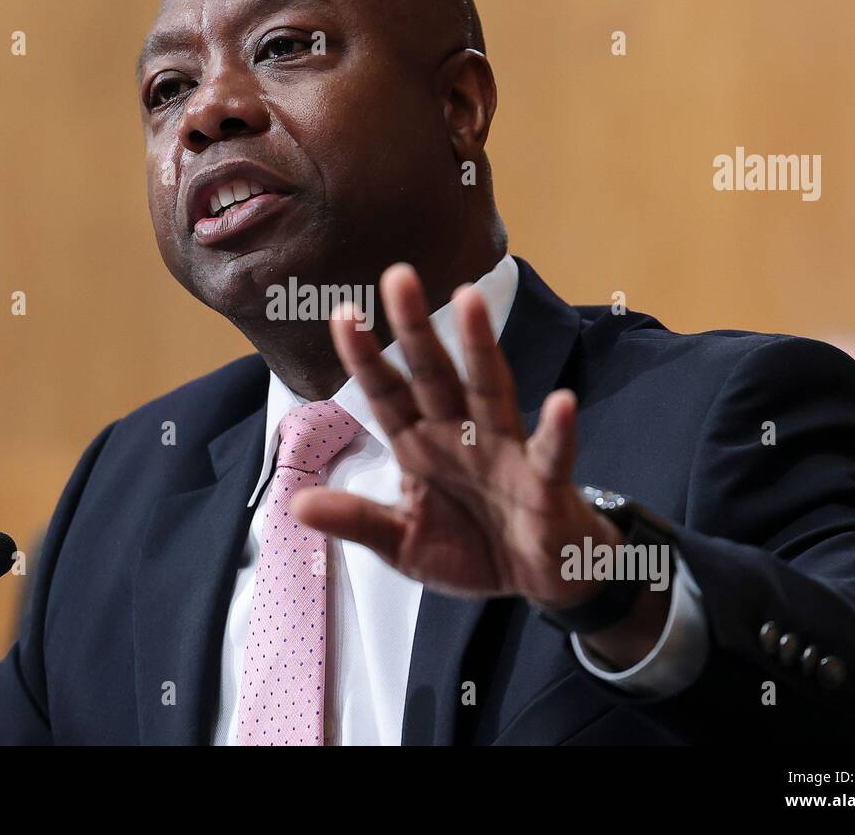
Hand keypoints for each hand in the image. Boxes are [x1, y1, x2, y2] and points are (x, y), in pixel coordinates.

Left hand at [292, 263, 667, 663]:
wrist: (537, 579)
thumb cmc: (470, 549)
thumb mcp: (401, 543)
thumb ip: (357, 520)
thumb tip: (294, 504)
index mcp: (420, 445)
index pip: (387, 394)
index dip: (365, 358)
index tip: (342, 313)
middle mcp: (459, 434)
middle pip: (433, 374)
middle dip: (415, 328)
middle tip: (397, 275)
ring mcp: (504, 451)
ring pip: (490, 390)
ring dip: (479, 346)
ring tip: (468, 300)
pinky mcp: (545, 481)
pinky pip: (550, 452)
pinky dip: (557, 430)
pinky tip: (560, 403)